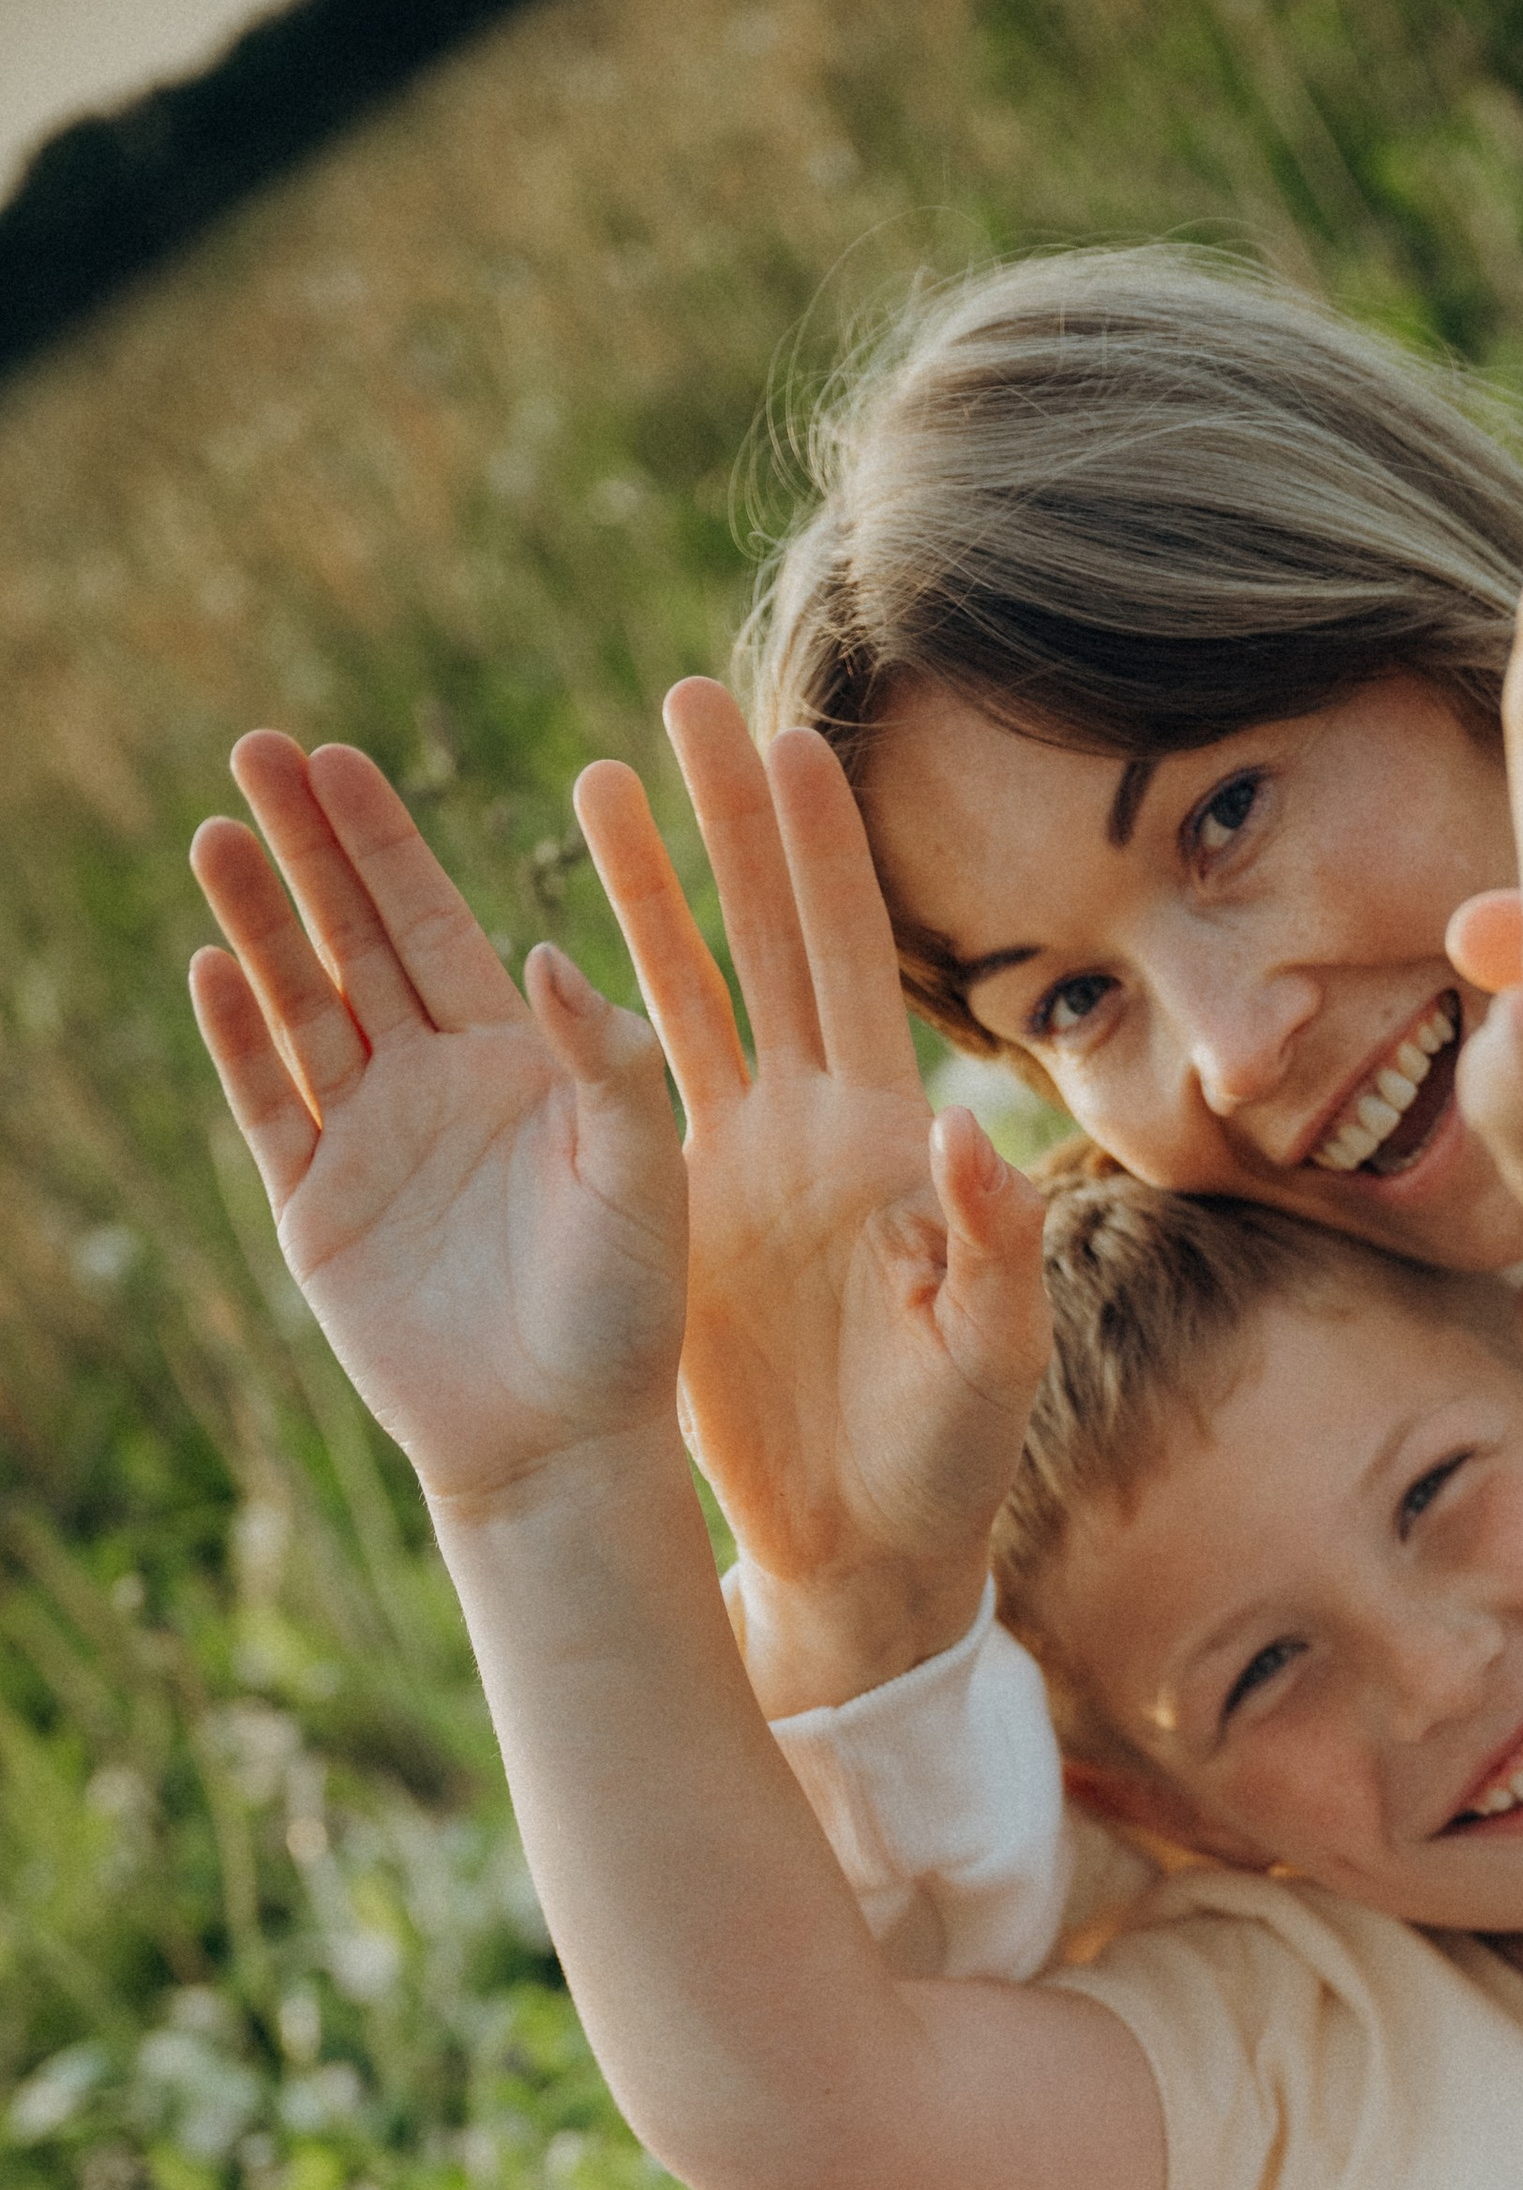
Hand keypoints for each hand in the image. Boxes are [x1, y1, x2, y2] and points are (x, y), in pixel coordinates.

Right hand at [189, 738, 684, 1515]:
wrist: (563, 1440)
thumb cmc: (627, 1315)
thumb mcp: (644, 1175)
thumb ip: (606, 1063)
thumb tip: (537, 951)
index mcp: (520, 1060)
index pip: (439, 924)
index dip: (387, 843)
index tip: (340, 758)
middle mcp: (436, 1084)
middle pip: (356, 940)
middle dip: (308, 848)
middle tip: (256, 748)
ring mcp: (369, 1141)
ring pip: (301, 1005)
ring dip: (259, 921)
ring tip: (217, 833)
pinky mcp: (318, 1208)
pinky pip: (269, 1107)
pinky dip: (241, 1039)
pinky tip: (211, 964)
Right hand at [574, 686, 1051, 1712]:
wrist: (866, 1550)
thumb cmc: (951, 1465)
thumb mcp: (989, 1359)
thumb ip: (993, 1250)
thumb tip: (973, 1137)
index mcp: (886, 1141)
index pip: (854, 962)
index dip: (822, 852)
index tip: (787, 737)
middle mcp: (811, 1128)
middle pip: (765, 938)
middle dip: (726, 820)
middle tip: (682, 698)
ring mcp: (737, 1165)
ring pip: (683, 992)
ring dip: (646, 888)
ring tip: (596, 778)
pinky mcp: (673, 1222)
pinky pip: (622, 1090)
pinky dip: (583, 1009)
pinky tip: (533, 940)